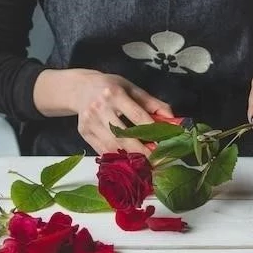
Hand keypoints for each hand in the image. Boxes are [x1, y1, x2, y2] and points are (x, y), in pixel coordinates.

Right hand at [34, 69, 172, 154]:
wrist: (80, 88)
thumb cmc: (111, 87)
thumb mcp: (132, 88)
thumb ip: (153, 103)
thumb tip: (172, 119)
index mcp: (115, 93)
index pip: (137, 116)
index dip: (152, 132)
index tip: (164, 144)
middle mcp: (100, 107)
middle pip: (123, 135)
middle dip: (142, 151)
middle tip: (156, 161)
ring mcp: (90, 121)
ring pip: (112, 145)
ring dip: (130, 157)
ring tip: (145, 165)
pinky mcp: (84, 132)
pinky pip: (102, 149)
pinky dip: (117, 157)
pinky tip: (128, 162)